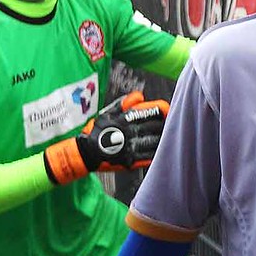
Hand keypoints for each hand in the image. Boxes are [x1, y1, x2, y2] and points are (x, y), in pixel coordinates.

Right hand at [44, 93, 169, 184]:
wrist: (86, 153)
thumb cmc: (97, 131)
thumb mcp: (107, 113)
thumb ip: (123, 103)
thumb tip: (139, 95)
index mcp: (125, 119)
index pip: (150, 113)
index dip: (162, 111)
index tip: (167, 110)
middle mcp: (129, 132)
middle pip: (155, 127)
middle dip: (164, 124)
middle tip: (169, 123)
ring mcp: (131, 147)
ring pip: (154, 141)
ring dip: (162, 138)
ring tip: (167, 135)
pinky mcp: (131, 160)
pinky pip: (149, 156)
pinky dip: (156, 151)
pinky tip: (160, 148)